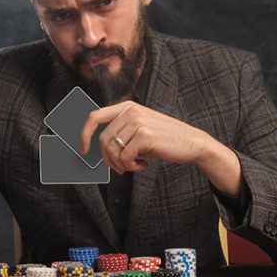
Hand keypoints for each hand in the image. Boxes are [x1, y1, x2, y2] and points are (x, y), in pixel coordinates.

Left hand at [79, 101, 211, 173]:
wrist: (192, 143)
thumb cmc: (164, 140)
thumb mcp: (140, 130)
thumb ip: (121, 132)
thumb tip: (97, 148)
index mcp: (127, 107)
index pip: (94, 116)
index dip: (84, 134)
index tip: (83, 151)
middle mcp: (131, 111)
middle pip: (103, 139)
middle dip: (108, 159)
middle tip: (120, 169)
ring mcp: (137, 122)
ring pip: (113, 150)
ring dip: (122, 165)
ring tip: (135, 165)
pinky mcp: (144, 135)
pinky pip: (125, 157)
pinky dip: (132, 166)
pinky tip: (144, 165)